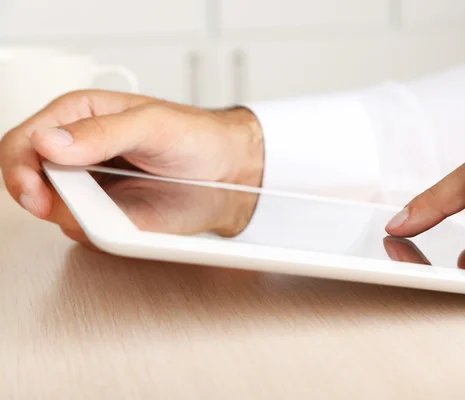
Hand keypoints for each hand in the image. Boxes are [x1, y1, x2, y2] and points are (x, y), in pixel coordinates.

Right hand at [0, 90, 263, 241]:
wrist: (229, 174)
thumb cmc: (197, 138)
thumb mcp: (152, 123)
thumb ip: (102, 132)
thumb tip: (50, 141)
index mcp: (80, 118)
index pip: (24, 141)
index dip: (20, 167)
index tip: (35, 189)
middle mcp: (79, 154)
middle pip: (29, 180)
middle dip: (39, 197)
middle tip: (63, 205)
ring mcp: (92, 188)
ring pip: (54, 212)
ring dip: (72, 217)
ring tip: (109, 208)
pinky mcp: (109, 217)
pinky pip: (86, 233)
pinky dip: (97, 234)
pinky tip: (123, 221)